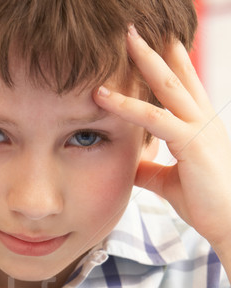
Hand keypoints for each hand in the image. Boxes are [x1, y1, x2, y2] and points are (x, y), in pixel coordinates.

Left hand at [94, 25, 230, 262]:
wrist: (230, 223)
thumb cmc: (206, 204)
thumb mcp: (170, 181)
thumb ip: (150, 168)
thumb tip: (131, 163)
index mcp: (201, 126)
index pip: (184, 85)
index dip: (170, 61)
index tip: (155, 42)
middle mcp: (203, 120)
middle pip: (176, 75)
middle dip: (155, 49)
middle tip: (134, 29)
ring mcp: (199, 128)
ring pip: (166, 86)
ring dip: (143, 60)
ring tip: (124, 39)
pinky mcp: (191, 144)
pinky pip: (154, 119)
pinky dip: (127, 106)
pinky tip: (104, 97)